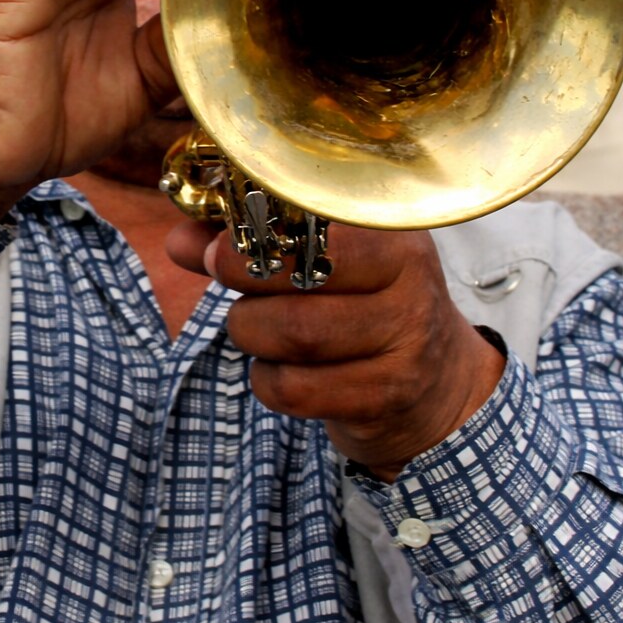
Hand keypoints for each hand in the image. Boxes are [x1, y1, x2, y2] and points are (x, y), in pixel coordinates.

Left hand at [167, 221, 505, 480]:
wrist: (441, 387)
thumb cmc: (371, 307)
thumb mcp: (335, 263)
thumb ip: (258, 245)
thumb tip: (180, 240)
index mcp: (395, 236)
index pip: (321, 223)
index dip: (257, 233)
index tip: (218, 244)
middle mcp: (409, 285)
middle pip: (301, 282)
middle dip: (243, 283)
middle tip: (224, 279)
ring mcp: (403, 346)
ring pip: (294, 336)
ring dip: (252, 332)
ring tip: (255, 326)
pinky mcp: (384, 399)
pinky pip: (294, 389)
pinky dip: (268, 380)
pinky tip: (281, 370)